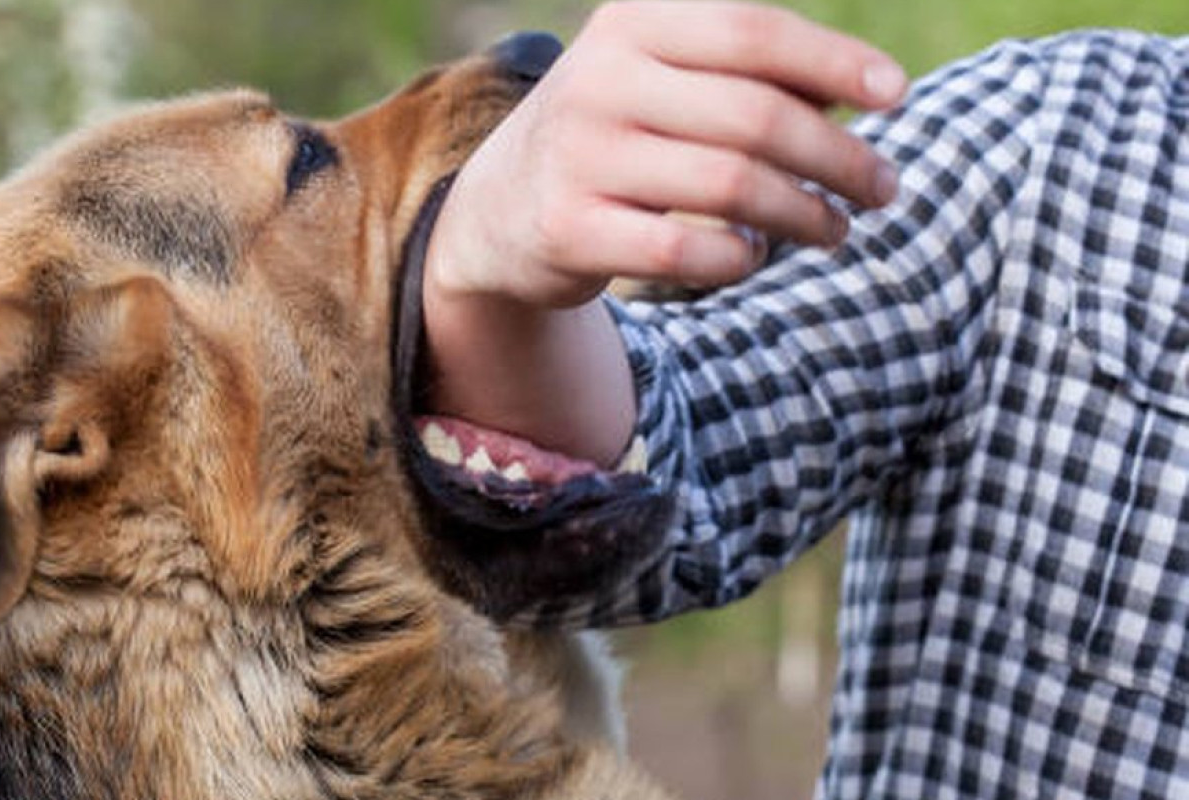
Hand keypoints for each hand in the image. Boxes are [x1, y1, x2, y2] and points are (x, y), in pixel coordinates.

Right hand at [423, 1, 907, 463]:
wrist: (497, 209)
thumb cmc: (616, 134)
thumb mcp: (664, 80)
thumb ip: (750, 76)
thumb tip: (864, 92)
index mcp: (630, 26)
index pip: (752, 33)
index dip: (835, 62)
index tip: (897, 97)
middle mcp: (598, 82)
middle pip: (755, 117)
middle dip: (838, 158)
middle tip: (883, 189)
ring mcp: (580, 157)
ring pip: (731, 187)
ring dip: (804, 215)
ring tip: (834, 230)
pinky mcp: (568, 229)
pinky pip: (686, 250)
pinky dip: (739, 258)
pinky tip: (754, 254)